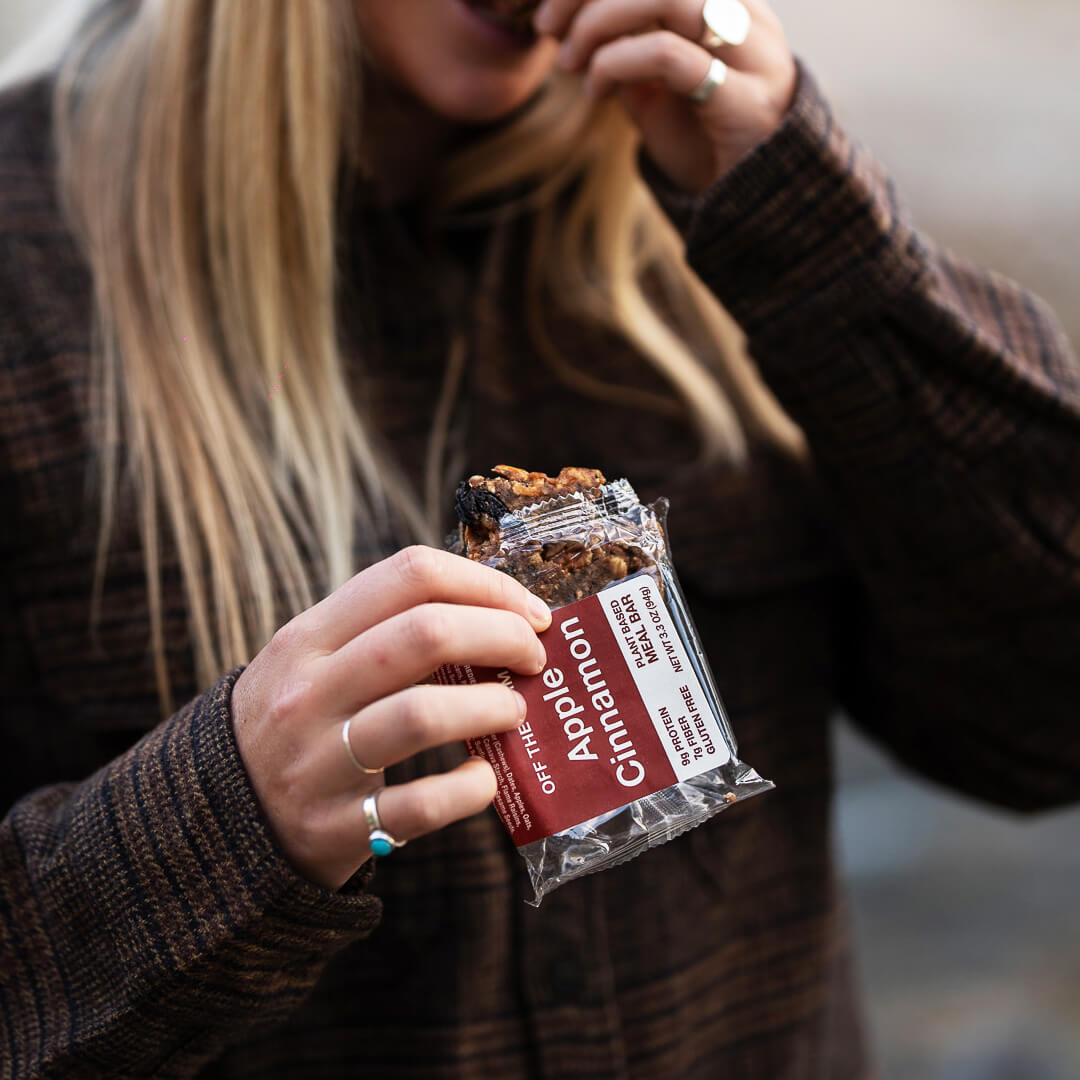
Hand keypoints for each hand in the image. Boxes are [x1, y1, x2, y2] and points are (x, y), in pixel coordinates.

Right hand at [230, 546, 551, 889]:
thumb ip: (387, 631)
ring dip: (491, 707)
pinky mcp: (337, 828)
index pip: (409, 575)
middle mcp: (309, 692)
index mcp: (308, 637)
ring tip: (514, 710)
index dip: (486, 584)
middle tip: (534, 656)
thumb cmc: (299, 722)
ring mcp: (319, 761)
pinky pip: (422, 804)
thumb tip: (499, 612)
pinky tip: (484, 778)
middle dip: (501, 636)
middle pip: (424, 634)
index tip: (528, 611)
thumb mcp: (314, 661)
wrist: (219, 820)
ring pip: (423, 714)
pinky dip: (470, 788)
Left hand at [534, 0, 797, 192]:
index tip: (552, 3)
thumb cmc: (700, 144)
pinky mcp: (746, 102)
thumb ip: (624, 49)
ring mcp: (753, 56)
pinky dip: (619, 63)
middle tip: (548, 25)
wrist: (751, 205)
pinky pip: (673, 57)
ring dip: (601, 21)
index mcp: (727, 1)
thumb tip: (567, 20)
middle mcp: (747, 15)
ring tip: (570, 60)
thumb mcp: (653, 88)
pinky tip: (597, 90)